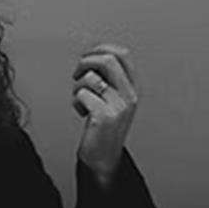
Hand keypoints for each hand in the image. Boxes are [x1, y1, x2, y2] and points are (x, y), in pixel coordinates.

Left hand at [72, 43, 137, 186]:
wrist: (103, 159)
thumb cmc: (103, 127)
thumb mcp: (111, 98)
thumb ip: (107, 78)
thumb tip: (91, 53)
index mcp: (132, 88)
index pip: (123, 54)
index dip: (101, 48)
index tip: (87, 56)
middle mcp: (129, 95)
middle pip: (107, 60)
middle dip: (86, 61)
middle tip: (77, 74)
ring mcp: (118, 106)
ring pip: (90, 78)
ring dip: (77, 86)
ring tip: (81, 99)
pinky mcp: (104, 116)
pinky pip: (82, 94)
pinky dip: (75, 101)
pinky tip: (82, 113)